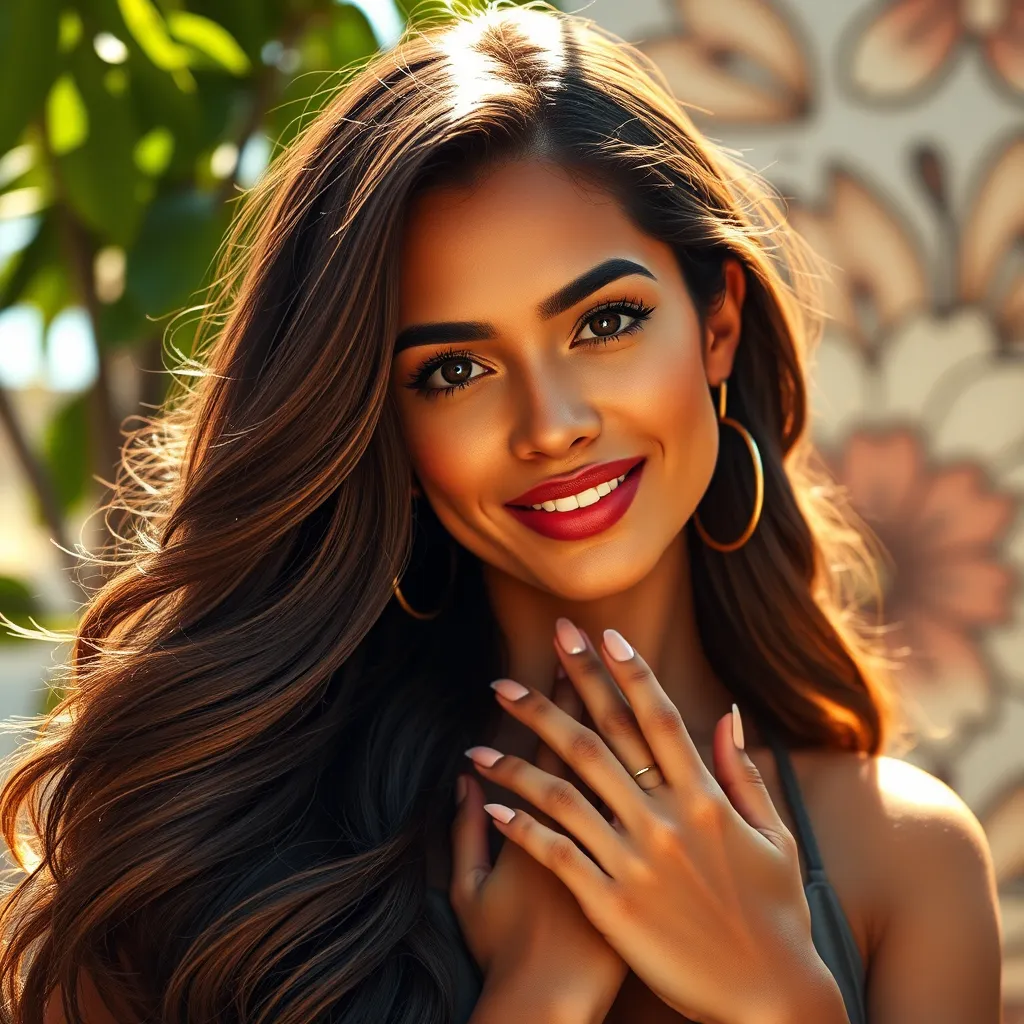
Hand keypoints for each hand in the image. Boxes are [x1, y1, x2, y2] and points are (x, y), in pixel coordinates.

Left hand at [464, 618, 822, 1023]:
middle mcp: (666, 822)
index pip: (658, 718)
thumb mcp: (773, 836)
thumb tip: (726, 712)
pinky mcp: (613, 907)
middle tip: (516, 671)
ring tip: (479, 739)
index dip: (627, 673)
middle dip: (556, 697)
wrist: (770, 997)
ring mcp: (636, 864)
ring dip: (517, 761)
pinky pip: (557, 856)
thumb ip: (744, 772)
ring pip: (563, 794)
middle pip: (600, 741)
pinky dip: (523, 827)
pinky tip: (492, 806)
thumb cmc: (776, 913)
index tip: (599, 636)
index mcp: (705, 799)